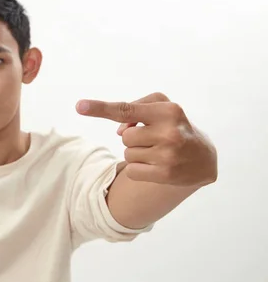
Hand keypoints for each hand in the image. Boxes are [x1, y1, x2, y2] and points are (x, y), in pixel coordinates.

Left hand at [75, 92, 217, 186]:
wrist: (203, 157)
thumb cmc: (174, 125)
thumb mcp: (161, 106)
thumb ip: (134, 108)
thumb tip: (119, 130)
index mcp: (168, 111)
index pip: (126, 109)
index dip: (100, 108)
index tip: (79, 106)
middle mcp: (170, 133)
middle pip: (125, 137)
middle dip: (134, 138)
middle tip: (154, 138)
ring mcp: (168, 156)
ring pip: (127, 154)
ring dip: (137, 153)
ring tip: (158, 151)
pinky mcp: (166, 175)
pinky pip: (132, 170)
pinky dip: (139, 168)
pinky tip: (157, 165)